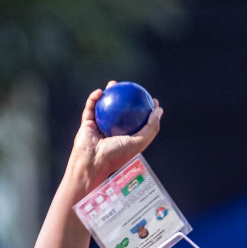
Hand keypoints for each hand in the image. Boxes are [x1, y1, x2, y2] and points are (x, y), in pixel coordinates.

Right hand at [67, 81, 162, 196]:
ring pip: (105, 107)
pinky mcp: (87, 124)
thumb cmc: (116, 155)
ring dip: (109, 94)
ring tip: (113, 84)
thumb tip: (159, 110)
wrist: (92, 163)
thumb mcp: (139, 142)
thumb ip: (151, 127)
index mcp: (127, 138)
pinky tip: (99, 92)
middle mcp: (113, 132)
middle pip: (122, 111)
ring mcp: (100, 127)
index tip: (151, 99)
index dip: (146, 110)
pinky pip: (90, 108)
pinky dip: (94, 99)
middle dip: (126, 98)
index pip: (138, 121)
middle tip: (131, 88)